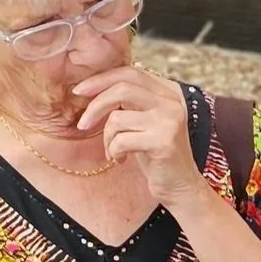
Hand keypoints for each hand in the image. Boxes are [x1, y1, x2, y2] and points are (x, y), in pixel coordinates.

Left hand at [72, 68, 200, 207]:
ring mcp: (168, 121)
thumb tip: (93, 87)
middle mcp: (171, 103)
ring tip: (113, 152)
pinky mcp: (163, 142)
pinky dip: (114, 152)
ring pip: (118, 118)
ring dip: (107, 138)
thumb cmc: (156, 156)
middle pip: (122, 89)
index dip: (101, 79)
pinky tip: (121, 160)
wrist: (181, 188)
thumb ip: (129, 102)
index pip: (130, 72)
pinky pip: (121, 140)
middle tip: (82, 124)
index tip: (79, 91)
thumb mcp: (143, 123)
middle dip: (95, 106)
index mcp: (167, 93)